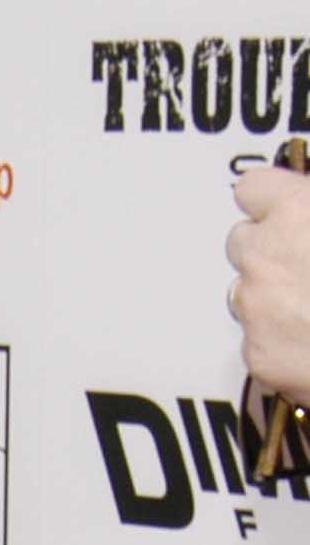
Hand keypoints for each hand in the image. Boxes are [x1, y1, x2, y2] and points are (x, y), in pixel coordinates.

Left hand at [229, 167, 309, 404]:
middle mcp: (266, 257)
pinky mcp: (258, 355)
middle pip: (241, 242)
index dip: (269, 201)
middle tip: (305, 264)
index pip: (252, 189)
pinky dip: (279, 341)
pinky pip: (257, 340)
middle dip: (267, 251)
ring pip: (245, 293)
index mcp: (296, 211)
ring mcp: (257, 308)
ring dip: (270, 297)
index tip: (280, 209)